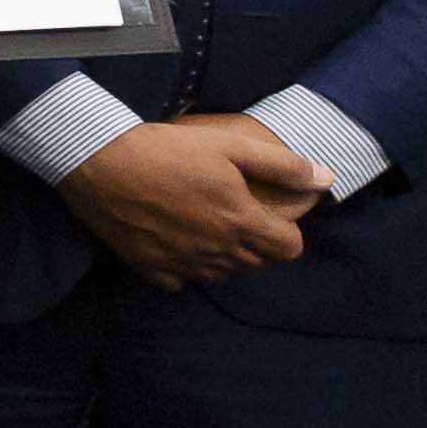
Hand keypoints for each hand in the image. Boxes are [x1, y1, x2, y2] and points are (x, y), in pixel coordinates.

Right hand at [55, 112, 324, 288]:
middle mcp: (217, 251)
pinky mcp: (152, 268)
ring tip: (209, 228)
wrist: (100, 162)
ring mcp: (183, 264)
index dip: (286, 233)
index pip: (289, 249)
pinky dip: (186, 268)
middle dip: (259, 244)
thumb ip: (282, 165)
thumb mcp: (230, 146)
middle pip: (258, 264)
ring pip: (223, 275)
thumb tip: (326, 178)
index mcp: (241, 221)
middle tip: (239, 216)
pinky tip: (177, 243)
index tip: (270, 215)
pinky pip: (182, 281)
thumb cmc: (168, 149)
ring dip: (226, 257)